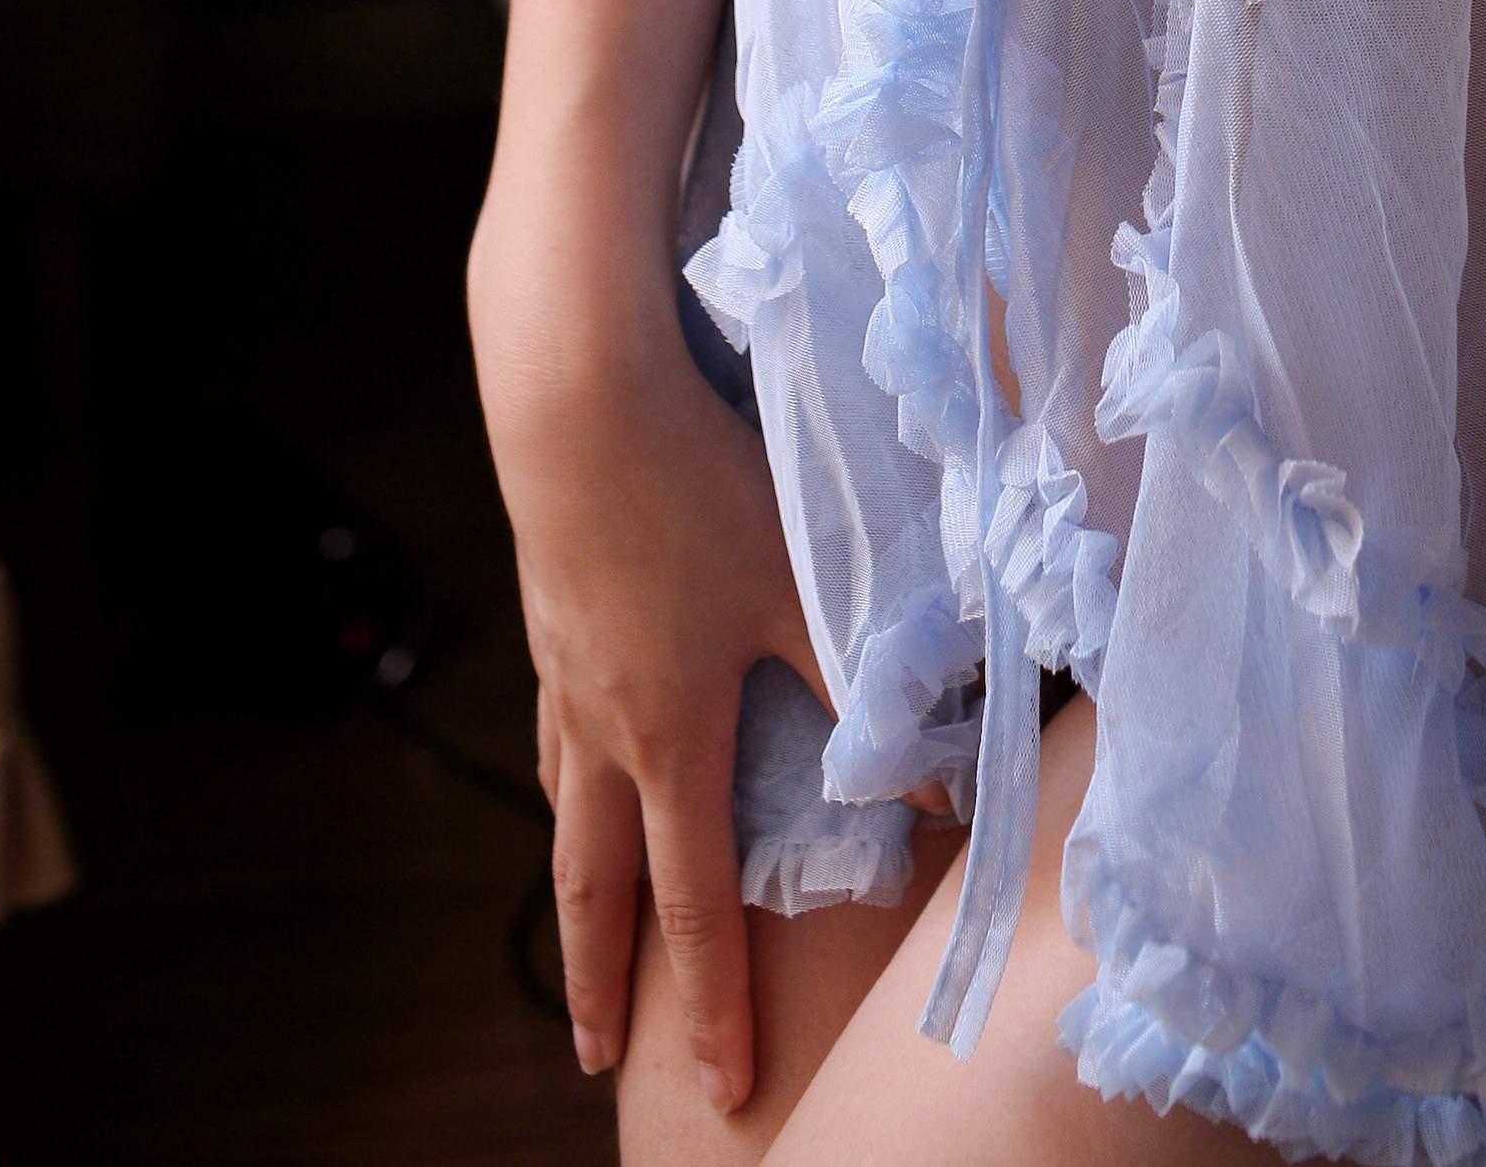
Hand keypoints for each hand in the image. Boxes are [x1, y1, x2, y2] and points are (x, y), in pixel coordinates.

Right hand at [473, 280, 821, 1112]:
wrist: (577, 407)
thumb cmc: (696, 491)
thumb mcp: (800, 581)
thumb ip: (863, 678)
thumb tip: (936, 770)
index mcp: (673, 735)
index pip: (695, 900)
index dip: (712, 999)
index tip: (724, 1078)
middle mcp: (605, 728)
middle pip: (591, 889)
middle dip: (596, 984)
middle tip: (593, 1058)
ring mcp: (565, 681)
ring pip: (562, 816)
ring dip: (572, 892)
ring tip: (582, 934)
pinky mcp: (549, 626)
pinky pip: (552, 740)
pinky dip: (562, 789)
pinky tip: (570, 782)